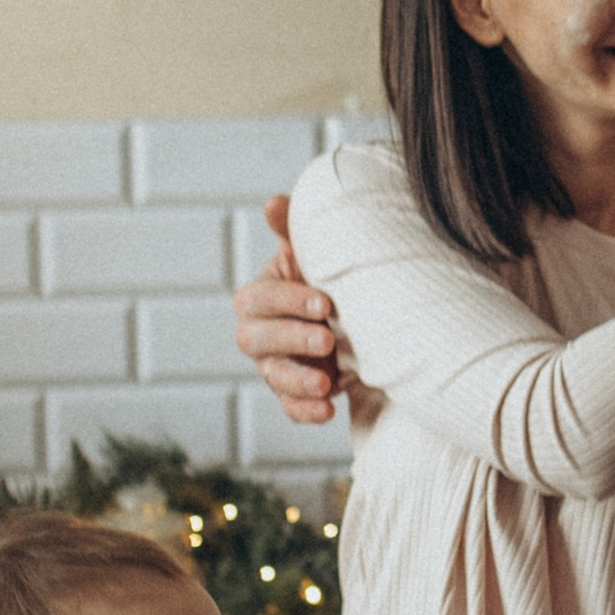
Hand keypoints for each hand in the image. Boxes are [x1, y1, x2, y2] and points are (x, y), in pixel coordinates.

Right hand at [234, 193, 376, 429]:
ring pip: (274, 377)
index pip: (260, 299)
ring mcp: (274, 366)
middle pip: (258, 340)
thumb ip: (292, 231)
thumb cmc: (326, 278)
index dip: (288, 301)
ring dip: (299, 380)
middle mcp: (258, 333)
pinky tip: (328, 411)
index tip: (325, 302)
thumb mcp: (313, 253)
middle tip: (328, 337)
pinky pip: (291, 407)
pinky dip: (307, 411)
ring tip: (327, 382)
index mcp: (259, 297)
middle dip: (292, 339)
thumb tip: (273, 203)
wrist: (355, 315)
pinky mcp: (293, 393)